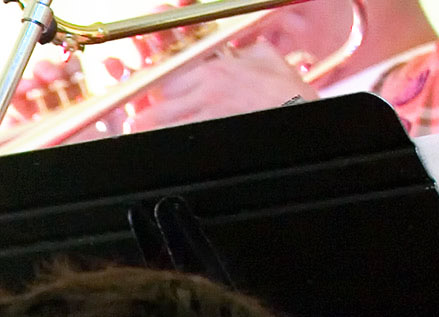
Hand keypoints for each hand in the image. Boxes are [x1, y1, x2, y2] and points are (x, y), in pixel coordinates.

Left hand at [128, 45, 311, 129]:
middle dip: (149, 111)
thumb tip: (236, 51)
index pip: (172, 77)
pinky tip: (154, 144)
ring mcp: (207, 109)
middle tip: (138, 122)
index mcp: (217, 68)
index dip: (160, 91)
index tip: (152, 100)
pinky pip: (176, 134)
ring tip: (137, 133)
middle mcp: (207, 86)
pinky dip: (163, 138)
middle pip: (161, 99)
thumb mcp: (268, 60)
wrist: (301, 112)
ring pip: (161, 119)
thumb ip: (245, 53)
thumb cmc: (288, 92)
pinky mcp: (211, 128)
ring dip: (148, 127)